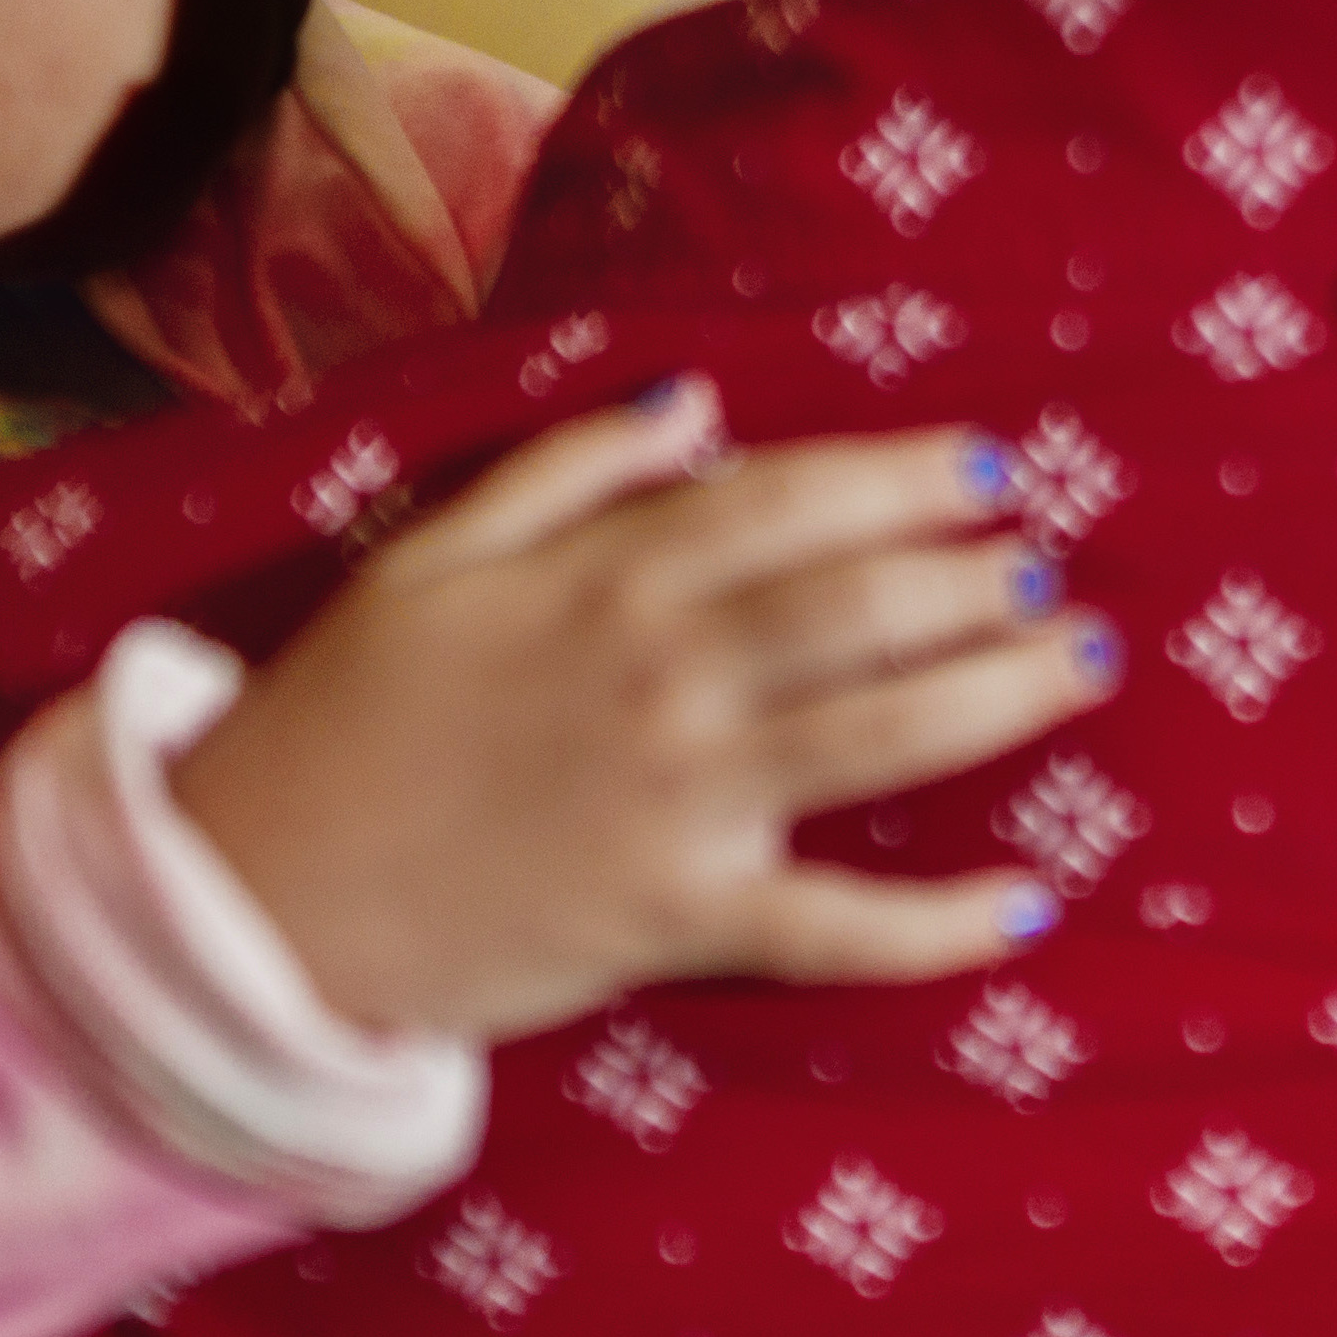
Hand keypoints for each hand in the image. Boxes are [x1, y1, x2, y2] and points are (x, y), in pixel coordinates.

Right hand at [169, 386, 1110, 1040]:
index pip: (791, 504)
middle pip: (861, 610)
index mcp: (604, 580)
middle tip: (1049, 569)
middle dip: (977, 581)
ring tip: (1081, 662)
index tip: (991, 472)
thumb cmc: (344, 715)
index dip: (906, 480)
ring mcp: (677, 801)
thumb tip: (694, 405)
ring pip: (878, 737)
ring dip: (997, 696)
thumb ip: (567, 472)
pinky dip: (937, 927)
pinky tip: (1029, 907)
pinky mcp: (675, 920)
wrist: (255, 897)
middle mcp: (661, 678)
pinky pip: (831, 932)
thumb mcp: (431, 556)